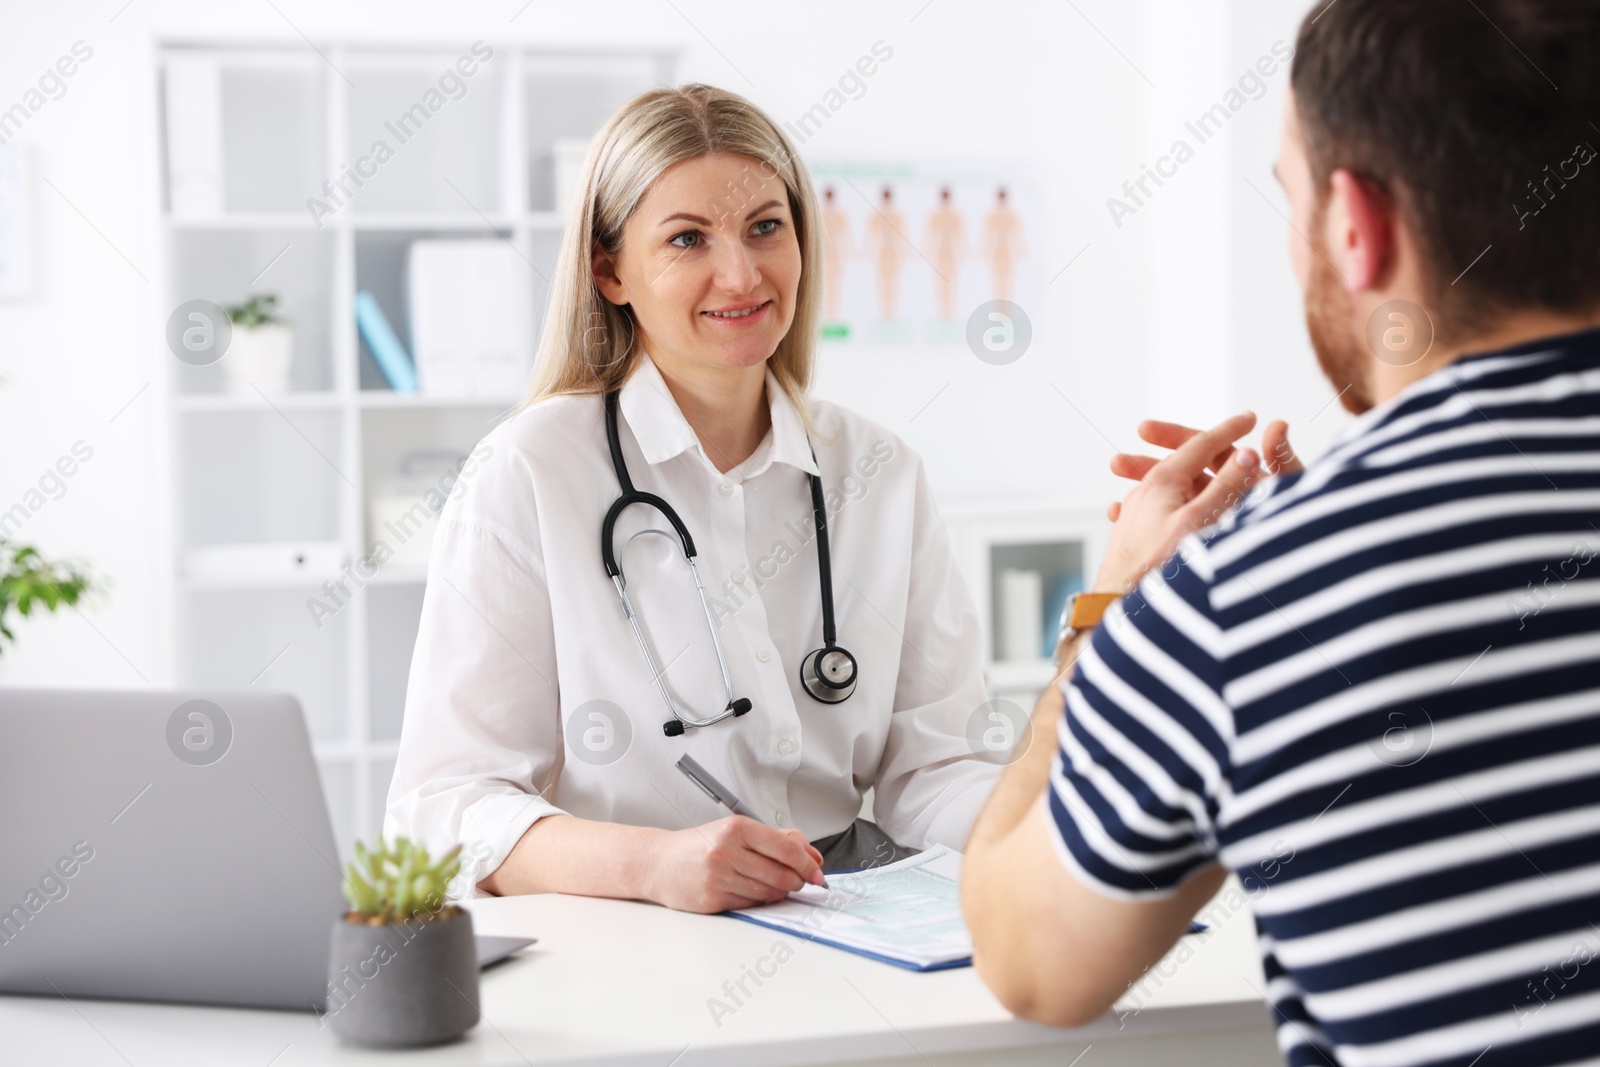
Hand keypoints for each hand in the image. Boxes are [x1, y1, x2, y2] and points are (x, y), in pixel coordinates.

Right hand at [642, 816, 827, 912]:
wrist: (659, 863)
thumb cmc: (700, 846)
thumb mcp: (736, 830)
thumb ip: (777, 838)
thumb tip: (811, 853)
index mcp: (737, 829)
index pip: (786, 848)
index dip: (808, 863)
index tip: (817, 872)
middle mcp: (727, 852)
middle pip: (782, 875)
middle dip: (798, 881)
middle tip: (801, 881)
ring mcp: (719, 878)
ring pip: (769, 893)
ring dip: (780, 892)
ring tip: (774, 884)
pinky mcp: (713, 900)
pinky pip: (751, 906)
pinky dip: (759, 901)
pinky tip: (752, 891)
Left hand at [1093, 412, 1264, 595]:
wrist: (1115, 604)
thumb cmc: (1158, 566)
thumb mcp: (1201, 523)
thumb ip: (1225, 488)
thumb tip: (1247, 455)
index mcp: (1164, 480)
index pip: (1203, 444)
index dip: (1230, 430)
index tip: (1251, 417)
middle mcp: (1146, 490)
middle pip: (1185, 460)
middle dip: (1210, 448)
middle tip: (1234, 434)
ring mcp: (1137, 511)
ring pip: (1171, 484)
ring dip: (1193, 475)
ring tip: (1209, 466)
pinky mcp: (1133, 533)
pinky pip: (1160, 508)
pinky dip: (1179, 500)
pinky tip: (1183, 502)